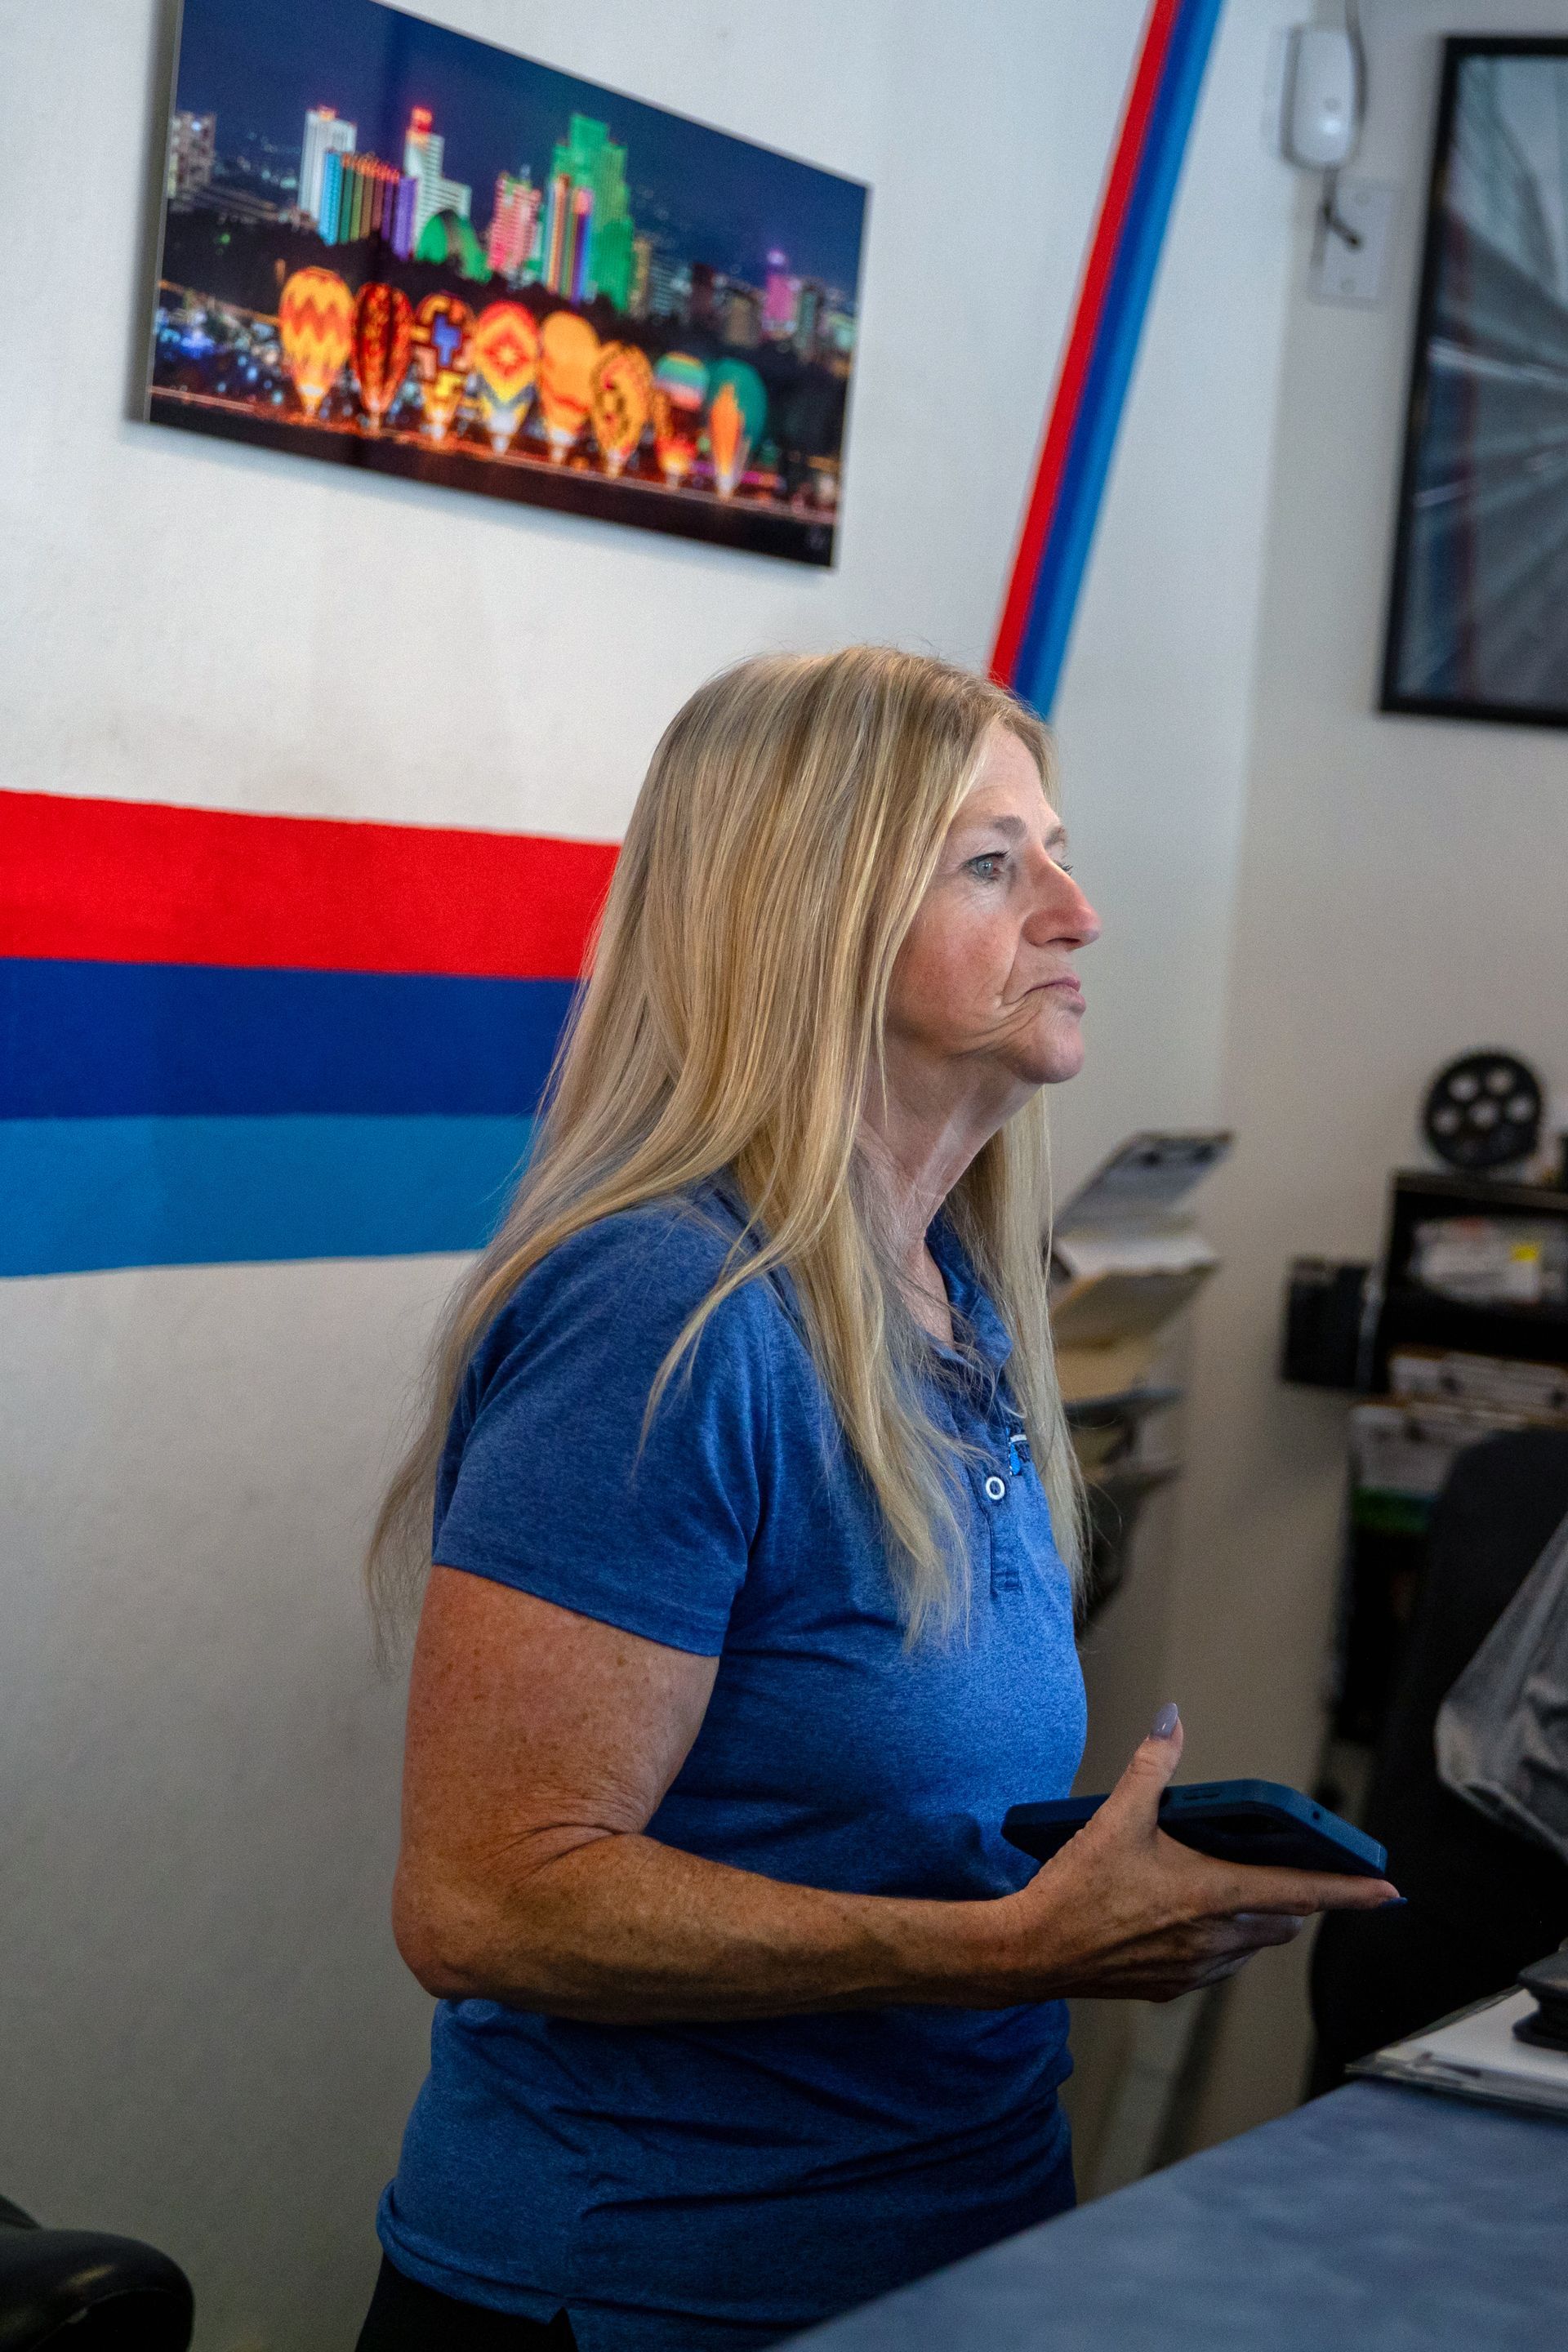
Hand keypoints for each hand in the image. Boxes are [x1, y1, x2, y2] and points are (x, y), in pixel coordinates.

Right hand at [988, 1708, 1399, 2003]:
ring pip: (1251, 1945)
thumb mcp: (1114, 1817)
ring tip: (1230, 1890)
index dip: (1350, 1891)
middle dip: (1296, 1899)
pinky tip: (1191, 1921)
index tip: (1387, 1890)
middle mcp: (1214, 1939)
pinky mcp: (1171, 1986)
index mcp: (1210, 1894)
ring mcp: (1195, 1969)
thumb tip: (1173, 1721)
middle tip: (1292, 1873)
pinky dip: (1222, 1943)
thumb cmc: (1074, 1888)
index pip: (1300, 1892)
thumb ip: (1152, 1767)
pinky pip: (1218, 1965)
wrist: (1030, 1951)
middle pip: (1281, 1920)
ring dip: (1256, 1921)